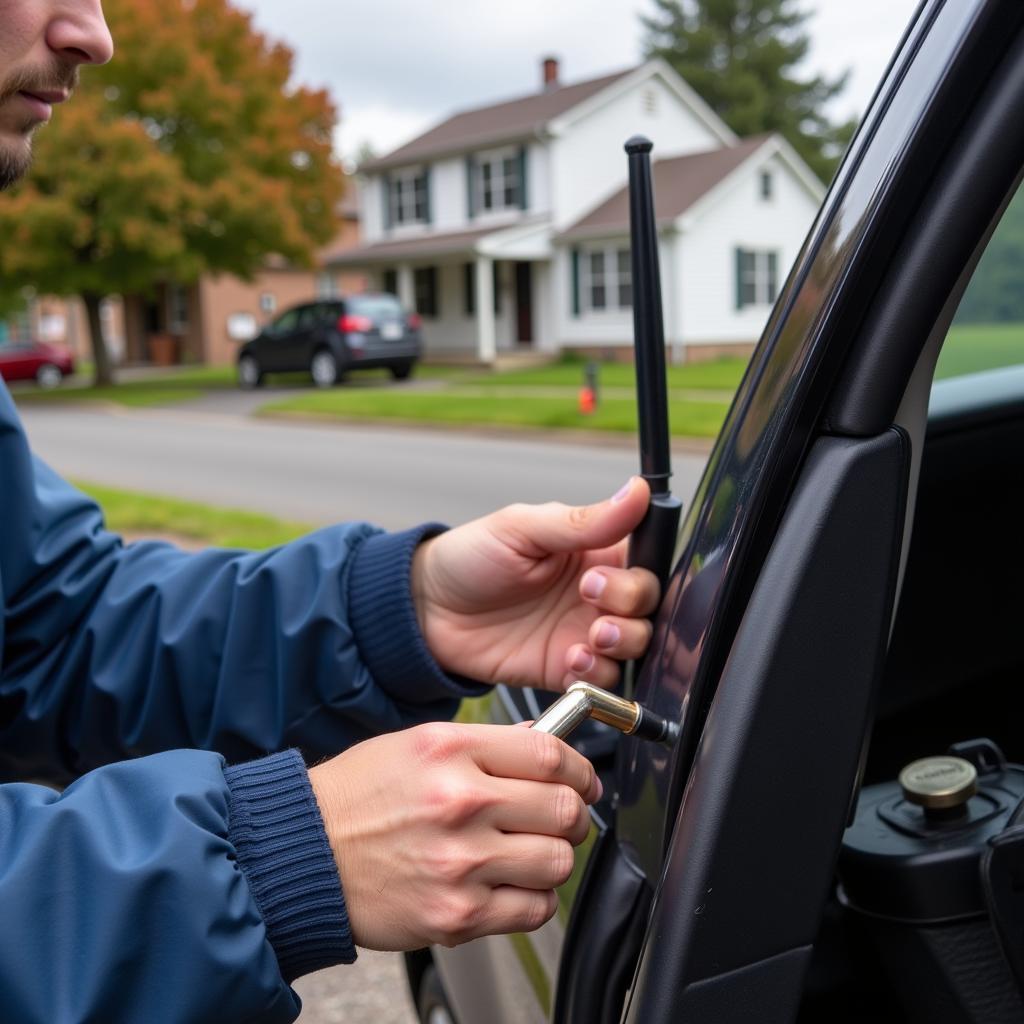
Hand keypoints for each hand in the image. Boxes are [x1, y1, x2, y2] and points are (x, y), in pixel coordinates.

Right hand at [308, 722, 600, 949]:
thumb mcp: (415, 745)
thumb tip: (541, 745)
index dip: (580, 770)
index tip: (582, 780)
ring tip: (528, 853)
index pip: (550, 754)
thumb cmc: (355, 798)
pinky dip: (533, 899)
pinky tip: (511, 885)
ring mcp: (461, 862)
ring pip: (558, 861)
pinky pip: (533, 909)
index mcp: (450, 751)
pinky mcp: (456, 914)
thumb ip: (483, 745)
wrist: (303, 855)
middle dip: (572, 814)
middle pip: (564, 808)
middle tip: (560, 818)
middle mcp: (460, 802)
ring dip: (553, 858)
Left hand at [411, 477, 659, 690]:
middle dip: (630, 604)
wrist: (427, 612)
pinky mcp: (566, 669)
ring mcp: (582, 632)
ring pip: (636, 643)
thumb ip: (583, 520)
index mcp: (592, 550)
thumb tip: (636, 491)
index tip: (601, 570)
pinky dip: (597, 674)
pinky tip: (570, 661)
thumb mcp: (522, 528)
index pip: (644, 559)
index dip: (637, 569)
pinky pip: (604, 680)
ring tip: (589, 637)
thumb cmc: (469, 558)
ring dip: (622, 641)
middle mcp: (595, 593)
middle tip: (588, 597)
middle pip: (647, 602)